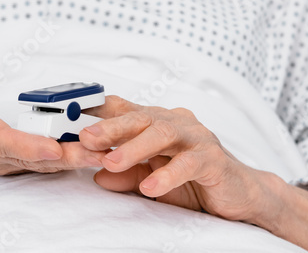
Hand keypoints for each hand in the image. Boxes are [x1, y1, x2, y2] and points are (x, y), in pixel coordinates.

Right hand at [0, 23, 103, 194]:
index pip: (1, 139)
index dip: (28, 146)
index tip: (53, 148)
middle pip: (30, 159)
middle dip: (65, 158)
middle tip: (97, 153)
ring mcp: (4, 163)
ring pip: (42, 166)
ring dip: (74, 162)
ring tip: (105, 155)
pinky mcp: (17, 166)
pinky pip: (45, 166)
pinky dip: (70, 162)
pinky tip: (96, 156)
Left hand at [81, 96, 307, 251]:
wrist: (239, 196)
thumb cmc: (192, 182)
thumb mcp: (149, 179)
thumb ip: (125, 174)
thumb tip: (96, 174)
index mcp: (157, 122)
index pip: (123, 110)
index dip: (96, 112)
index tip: (68, 118)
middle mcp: (177, 122)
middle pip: (140, 117)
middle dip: (110, 126)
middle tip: (85, 138)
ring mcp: (197, 137)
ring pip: (164, 134)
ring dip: (134, 148)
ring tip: (111, 162)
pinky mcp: (215, 158)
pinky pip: (190, 162)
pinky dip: (168, 174)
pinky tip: (151, 186)